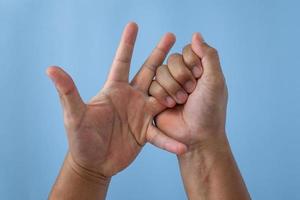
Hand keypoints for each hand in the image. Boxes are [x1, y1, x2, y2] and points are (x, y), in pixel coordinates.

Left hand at [47, 23, 186, 179]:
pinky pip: (161, 134)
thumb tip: (51, 68)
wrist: (92, 162)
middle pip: (148, 71)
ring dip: (175, 89)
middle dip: (159, 54)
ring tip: (191, 80)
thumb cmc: (80, 138)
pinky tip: (182, 144)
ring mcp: (140, 114)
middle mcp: (130, 98)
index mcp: (114, 90)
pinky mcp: (145, 132)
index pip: (122, 62)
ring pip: (162, 96)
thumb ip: (68, 92)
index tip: (133, 24)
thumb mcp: (74, 114)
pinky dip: (170, 140)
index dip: (128, 43)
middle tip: (171, 36)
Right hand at [150, 33, 227, 148]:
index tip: (200, 77)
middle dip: (182, 76)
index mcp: (198, 70)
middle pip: (173, 59)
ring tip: (181, 101)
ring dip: (172, 86)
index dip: (192, 62)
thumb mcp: (215, 80)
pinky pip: (152, 84)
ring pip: (160, 70)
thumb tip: (196, 34)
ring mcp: (169, 86)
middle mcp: (183, 76)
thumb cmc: (210, 110)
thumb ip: (208, 55)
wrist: (196, 136)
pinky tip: (170, 106)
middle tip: (191, 92)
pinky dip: (162, 94)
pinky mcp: (156, 96)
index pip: (188, 50)